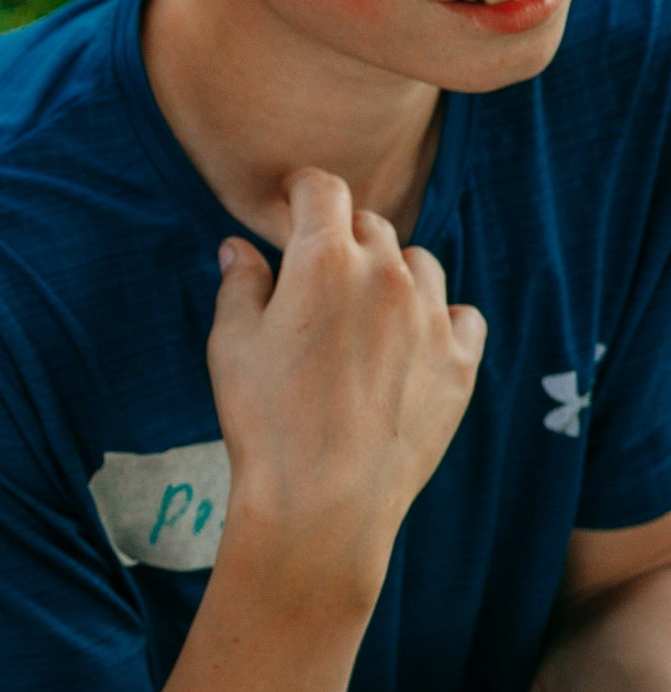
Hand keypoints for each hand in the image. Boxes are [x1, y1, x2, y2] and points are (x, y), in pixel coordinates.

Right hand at [207, 169, 484, 563]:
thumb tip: (239, 249)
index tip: (289, 205)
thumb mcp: (230, 346)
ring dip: (391, 273)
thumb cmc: (265, 422)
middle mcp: (388, 277)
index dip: (302, 190)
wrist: (322, 501)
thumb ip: (239, 285)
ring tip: (363, 312)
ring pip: (420, 264)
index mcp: (324, 262)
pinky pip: (461, 314)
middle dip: (341, 236)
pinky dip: (437, 317)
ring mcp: (432, 319)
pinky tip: (407, 344)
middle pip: (371, 224)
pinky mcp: (460, 363)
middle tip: (315, 273)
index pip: (323, 190)